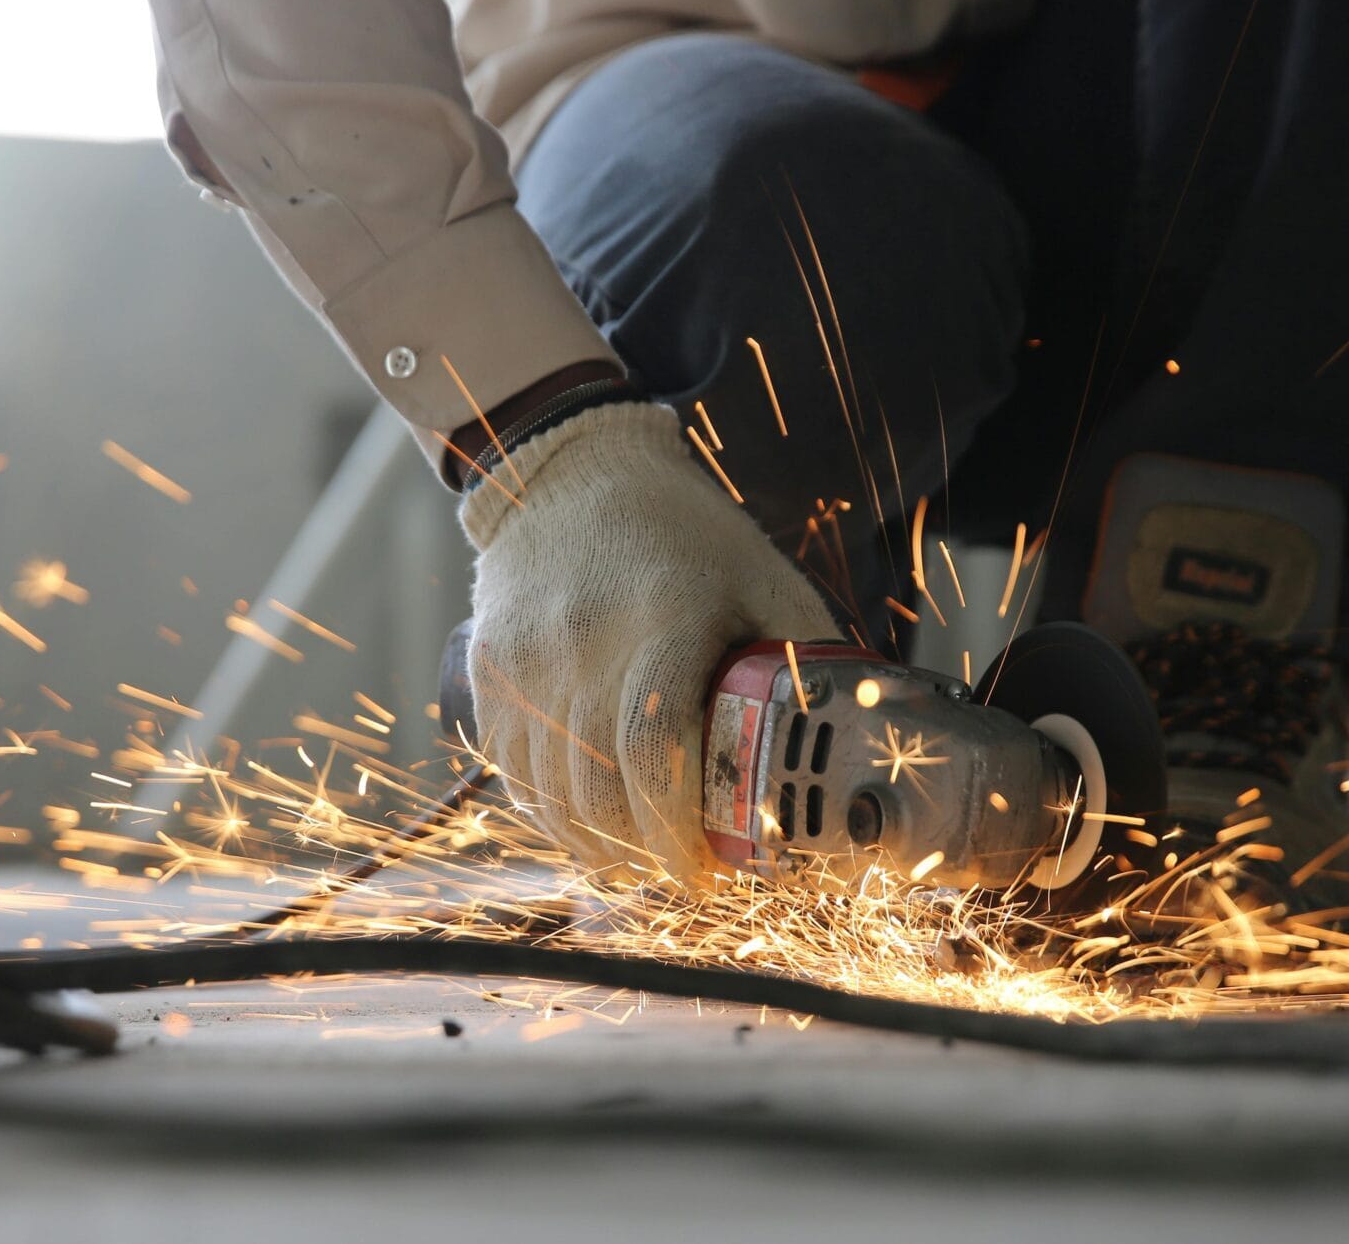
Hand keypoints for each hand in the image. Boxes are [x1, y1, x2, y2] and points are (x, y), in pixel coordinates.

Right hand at [461, 401, 836, 880]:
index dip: (677, 830)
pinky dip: (548, 815)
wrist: (569, 476)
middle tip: (680, 872)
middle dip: (642, 851)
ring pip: (549, 793)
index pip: (655, 752)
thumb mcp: (763, 578)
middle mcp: (584, 644)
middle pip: (599, 788)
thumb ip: (806, 658)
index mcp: (664, 620)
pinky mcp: (489, 672)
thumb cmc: (684, 534)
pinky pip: (511, 771)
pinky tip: (584, 826)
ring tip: (635, 858)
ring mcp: (526, 661)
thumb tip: (860, 740)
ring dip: (594, 845)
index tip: (704, 870)